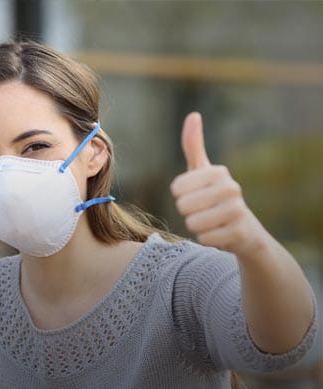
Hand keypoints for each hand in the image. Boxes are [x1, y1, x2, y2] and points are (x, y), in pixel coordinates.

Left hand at [170, 112, 268, 257]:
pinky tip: (219, 234)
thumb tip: (193, 114)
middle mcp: (231, 188)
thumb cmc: (215, 197)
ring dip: (196, 227)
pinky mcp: (239, 232)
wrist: (244, 231)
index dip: (181, 196)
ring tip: (210, 222)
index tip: (195, 196)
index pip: (177, 188)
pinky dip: (206, 240)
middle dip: (188, 213)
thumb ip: (194, 145)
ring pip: (193, 223)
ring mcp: (237, 210)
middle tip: (203, 211)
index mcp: (218, 171)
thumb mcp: (203, 171)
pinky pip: (205, 239)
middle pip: (184, 206)